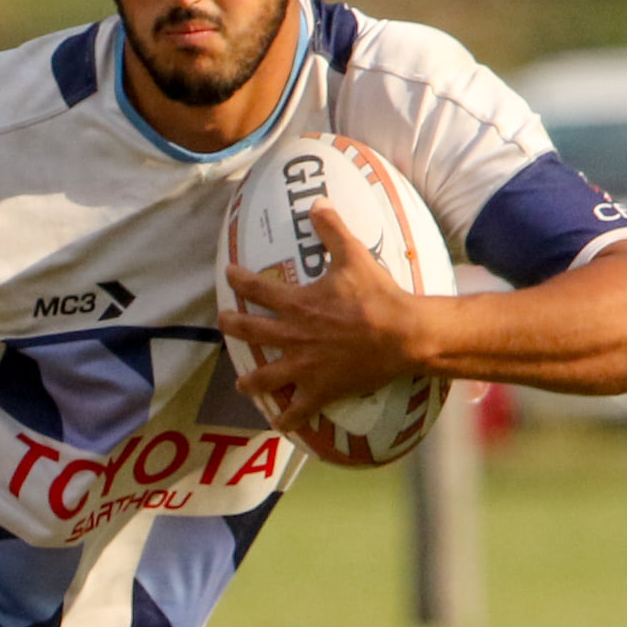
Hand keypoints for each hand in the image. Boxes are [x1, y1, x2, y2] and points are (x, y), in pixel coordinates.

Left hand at [217, 201, 436, 432]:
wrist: (402, 334)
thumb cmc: (378, 295)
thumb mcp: (354, 255)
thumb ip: (332, 230)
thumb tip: (317, 203)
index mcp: (298, 304)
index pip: (257, 289)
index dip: (238, 281)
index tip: (227, 275)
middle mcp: (293, 336)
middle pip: (252, 332)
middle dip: (232, 328)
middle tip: (223, 325)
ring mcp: (304, 367)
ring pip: (265, 378)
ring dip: (251, 381)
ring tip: (242, 384)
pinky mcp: (321, 390)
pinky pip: (298, 411)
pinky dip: (287, 419)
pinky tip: (279, 423)